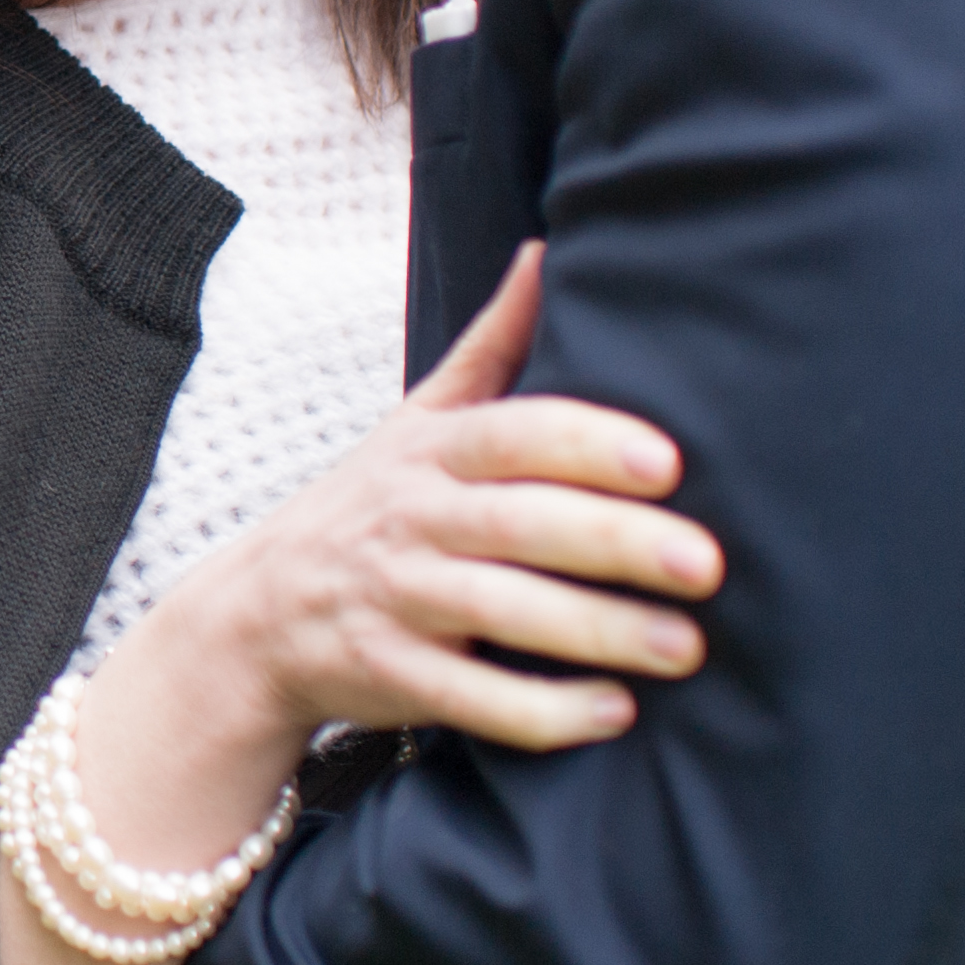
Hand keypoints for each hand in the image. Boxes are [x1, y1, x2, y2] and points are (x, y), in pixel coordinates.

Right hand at [142, 242, 719, 752]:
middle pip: (517, 524)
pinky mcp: (388, 675)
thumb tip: (549, 252)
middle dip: (615, 542)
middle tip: (708, 564)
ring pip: (499, 613)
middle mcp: (409, 519)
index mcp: (429, 452)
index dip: (587, 445)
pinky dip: (542, 712)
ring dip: (596, 631)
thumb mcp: (417, 420)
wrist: (256, 615)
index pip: (512, 435)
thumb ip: (492, 348)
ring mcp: (394, 599)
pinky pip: (469, 697)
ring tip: (685, 648)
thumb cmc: (369, 507)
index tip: (670, 463)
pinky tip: (615, 713)